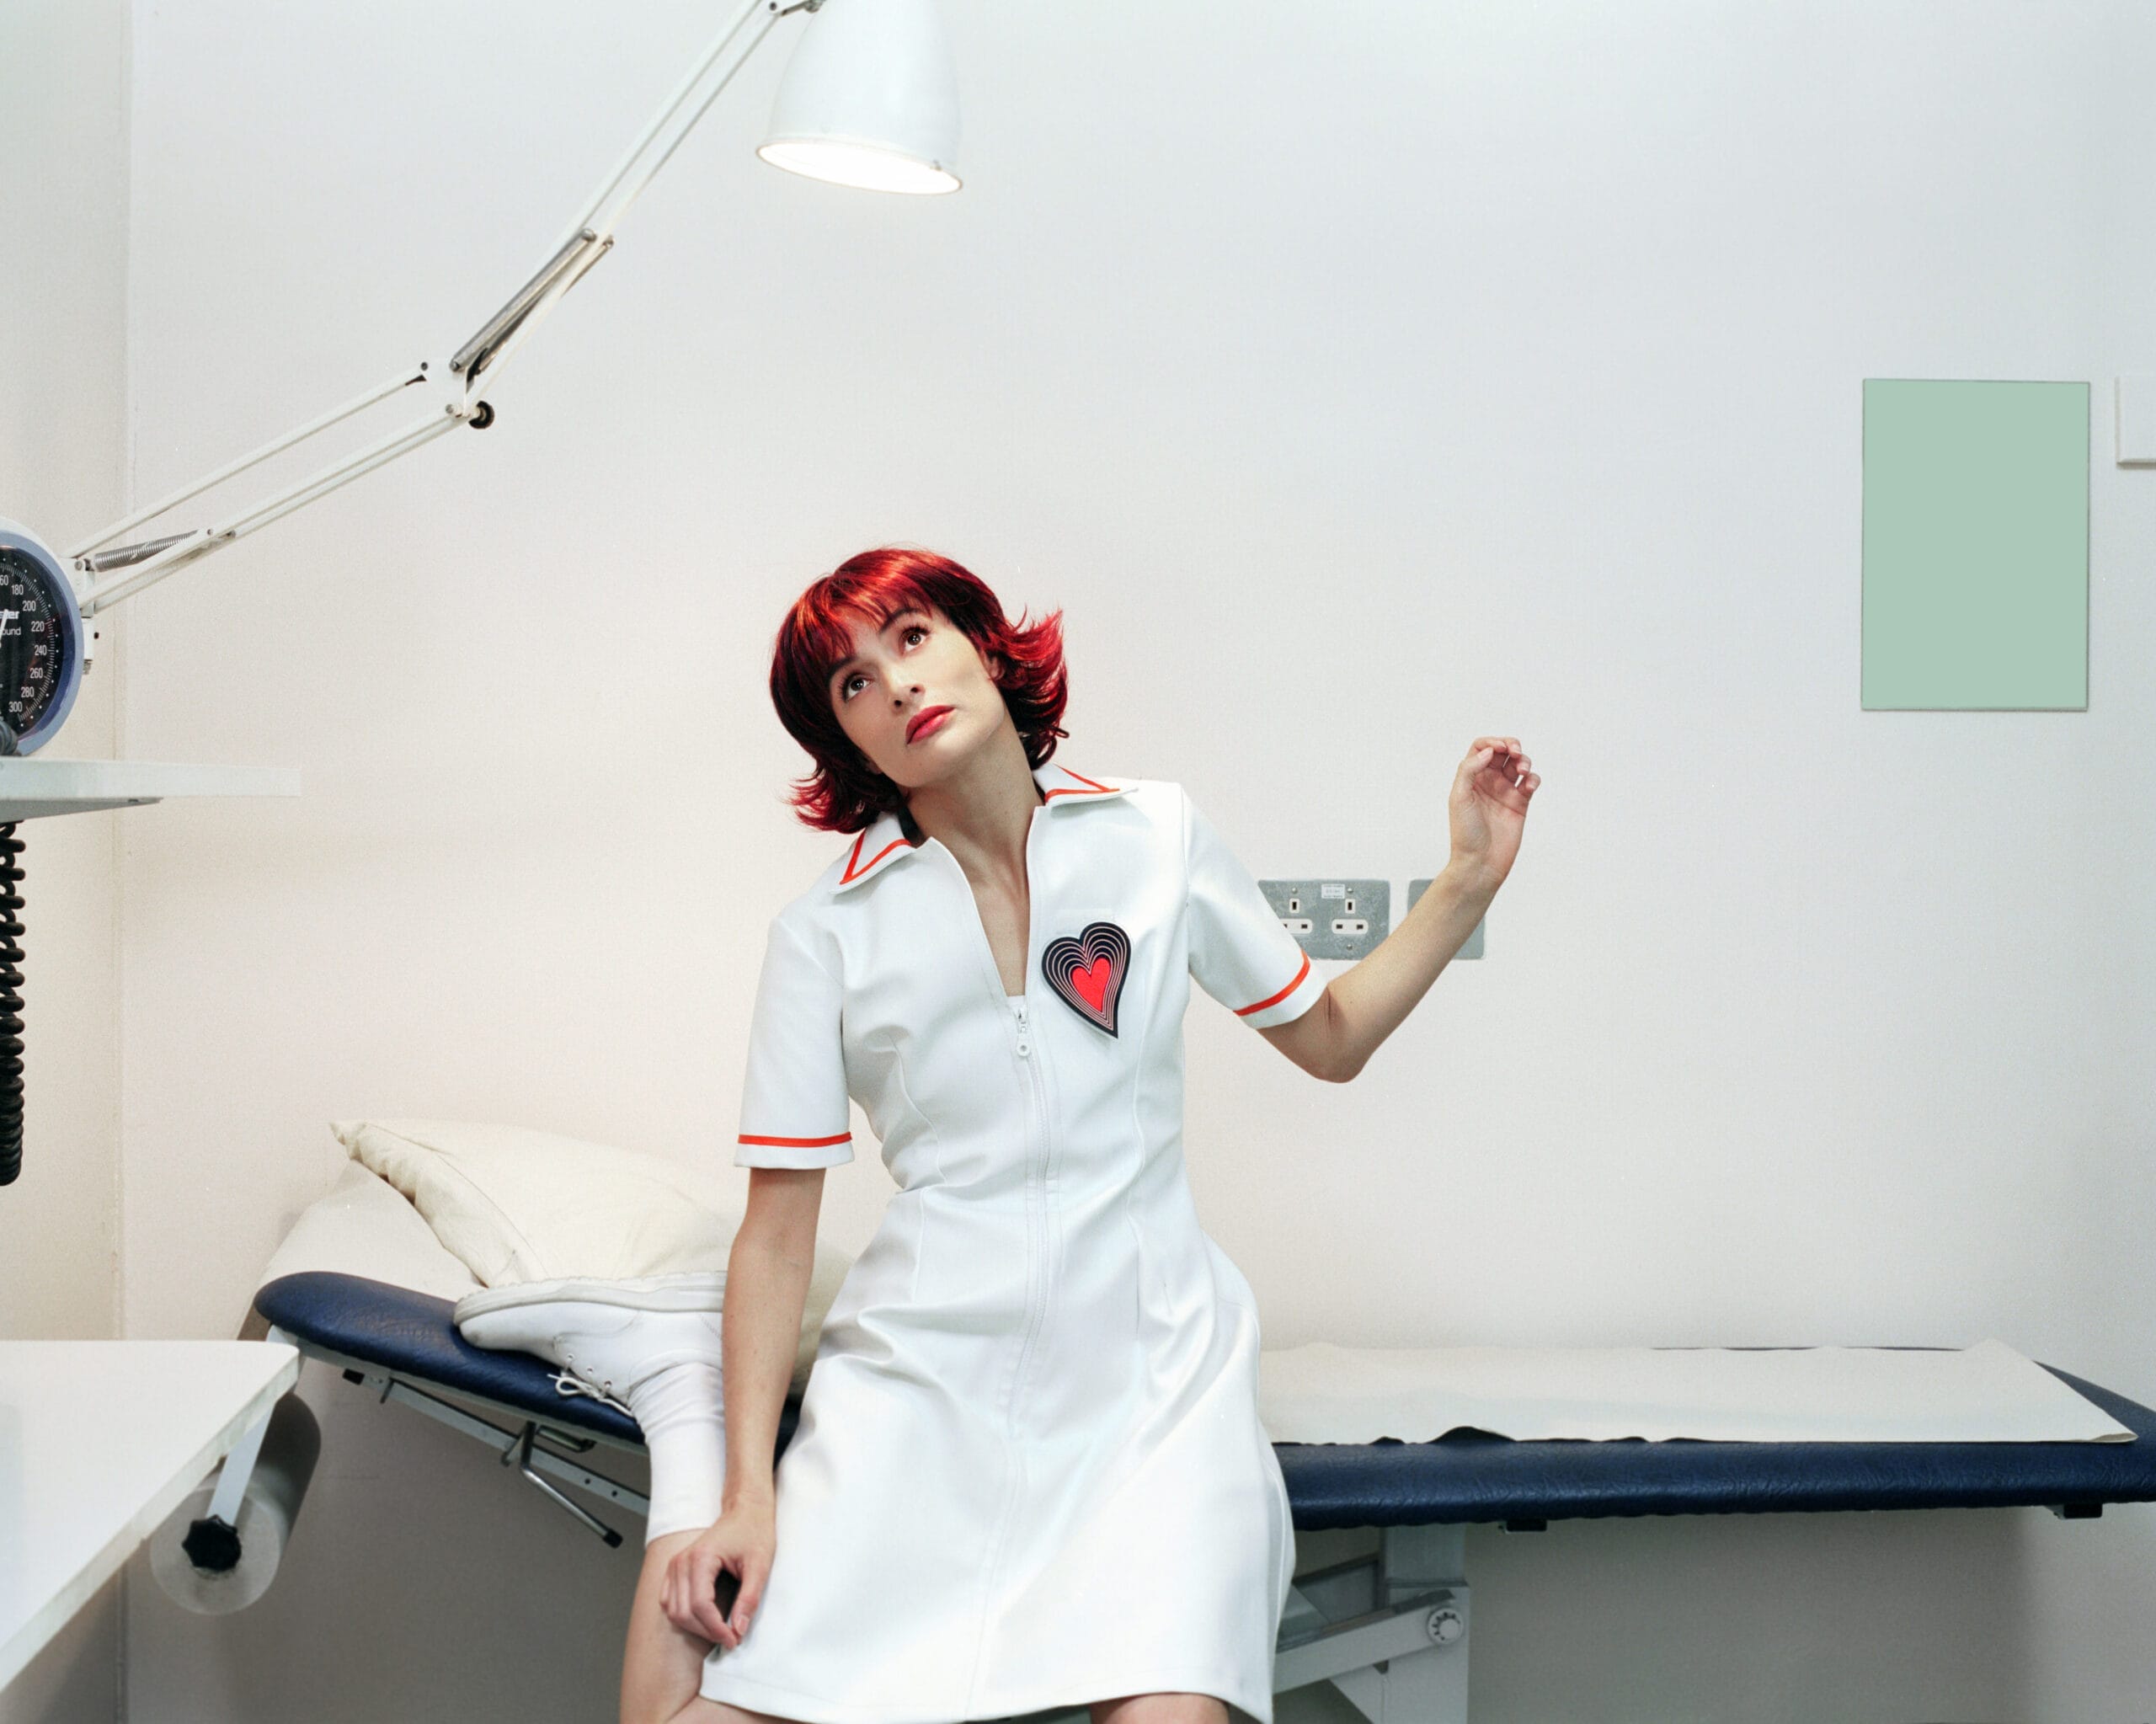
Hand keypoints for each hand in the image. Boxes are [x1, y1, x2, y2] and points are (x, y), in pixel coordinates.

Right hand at [663, 1500, 772, 1648]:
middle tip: (731, 1638)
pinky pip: (669, 1602)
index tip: (734, 1640)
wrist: (745, 1512)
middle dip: (707, 1631)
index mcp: (701, 1558)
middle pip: (684, 1612)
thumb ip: (749, 1598)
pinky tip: (705, 1619)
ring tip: (720, 1630)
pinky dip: (684, 1615)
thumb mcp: (760, 1565)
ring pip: (673, 1611)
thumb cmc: (754, 1532)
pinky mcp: (675, 1570)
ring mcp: (675, 1565)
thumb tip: (739, 1629)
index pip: (700, 1606)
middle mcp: (682, 1562)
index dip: (716, 1629)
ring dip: (695, 1627)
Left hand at [1447, 736, 1539, 889]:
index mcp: (1470, 778)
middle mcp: (1488, 782)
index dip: (1492, 742)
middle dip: (1511, 746)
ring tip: (1522, 770)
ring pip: (1518, 765)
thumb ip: (1469, 770)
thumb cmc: (1465, 833)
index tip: (1500, 748)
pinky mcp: (1520, 804)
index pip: (1481, 748)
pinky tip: (1528, 785)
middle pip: (1502, 752)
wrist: (1480, 862)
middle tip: (1515, 752)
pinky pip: (1530, 783)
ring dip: (1524, 760)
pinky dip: (1533, 779)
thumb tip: (1488, 751)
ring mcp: (1505, 792)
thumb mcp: (1459, 797)